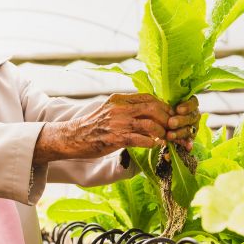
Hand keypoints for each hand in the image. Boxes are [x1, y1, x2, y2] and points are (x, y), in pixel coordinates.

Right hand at [33, 93, 172, 164]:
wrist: (71, 138)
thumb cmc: (92, 126)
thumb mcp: (109, 109)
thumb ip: (127, 108)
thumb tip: (147, 109)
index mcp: (119, 99)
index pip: (148, 98)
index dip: (163, 106)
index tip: (170, 114)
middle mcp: (120, 108)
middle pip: (153, 108)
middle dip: (167, 118)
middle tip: (172, 127)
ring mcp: (118, 123)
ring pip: (150, 124)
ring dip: (162, 132)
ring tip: (165, 138)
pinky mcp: (116, 138)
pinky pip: (141, 139)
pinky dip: (152, 143)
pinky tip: (155, 145)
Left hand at [167, 96, 199, 150]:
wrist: (161, 121)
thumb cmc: (164, 109)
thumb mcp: (165, 104)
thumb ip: (167, 104)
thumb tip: (164, 103)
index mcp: (190, 104)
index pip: (193, 103)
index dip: (187, 106)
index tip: (178, 110)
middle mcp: (194, 115)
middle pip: (191, 117)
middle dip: (181, 121)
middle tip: (171, 123)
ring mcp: (193, 126)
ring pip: (189, 129)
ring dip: (180, 133)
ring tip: (170, 135)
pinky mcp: (190, 137)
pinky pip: (190, 140)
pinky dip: (189, 144)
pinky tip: (187, 147)